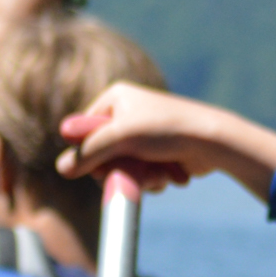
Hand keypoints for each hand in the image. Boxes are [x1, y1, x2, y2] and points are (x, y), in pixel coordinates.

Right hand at [56, 85, 275, 204]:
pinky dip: (152, 179)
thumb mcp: (121, 137)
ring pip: (122, 168)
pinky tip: (169, 174)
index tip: (103, 165)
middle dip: (118, 169)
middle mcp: (128, 114)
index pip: (85, 132)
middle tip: (131, 173)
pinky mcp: (157, 154)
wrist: (213, 142)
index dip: (91, 153)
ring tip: (158, 173)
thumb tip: (62, 169)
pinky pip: (141, 174)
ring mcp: (143, 136)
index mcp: (115, 98)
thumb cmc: (168, 129)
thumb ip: (89, 152)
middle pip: (102, 154)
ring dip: (138, 177)